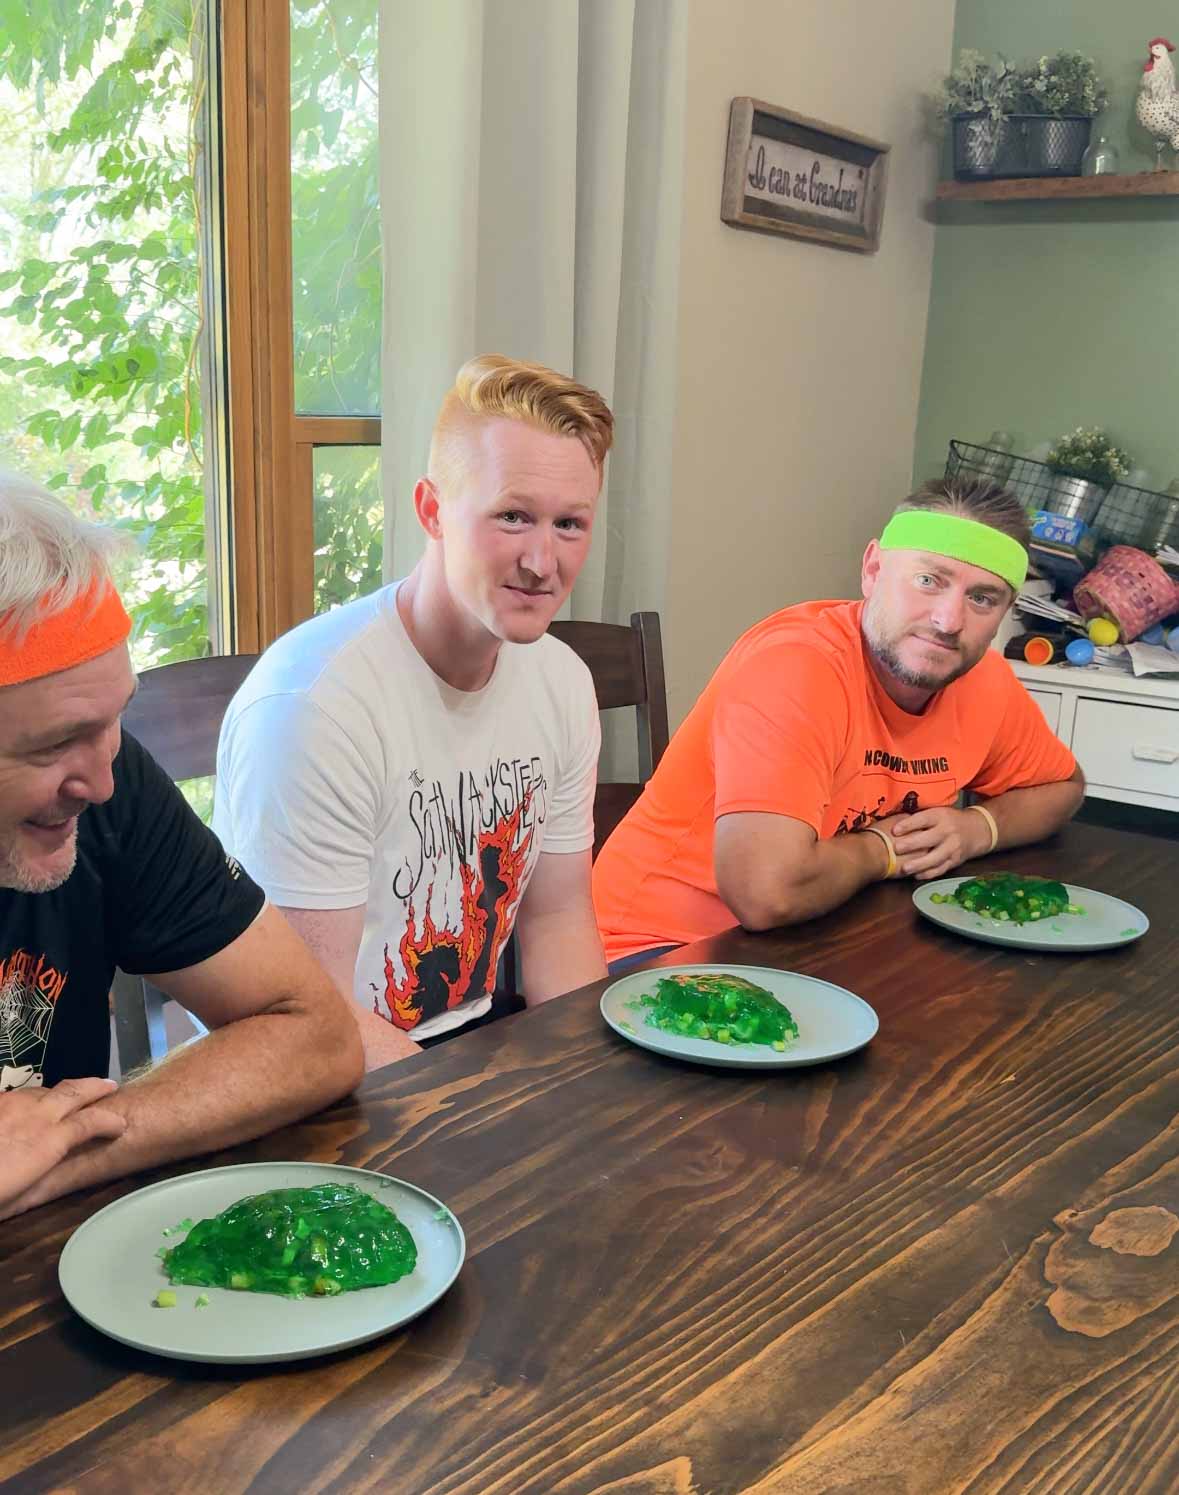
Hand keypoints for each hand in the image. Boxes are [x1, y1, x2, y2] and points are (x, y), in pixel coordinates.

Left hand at [0, 1078, 126, 1213]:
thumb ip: (42, 1168)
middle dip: (94, 1088)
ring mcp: (11, 1104)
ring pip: (43, 1091)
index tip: (122, 1124)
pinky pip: (18, 1097)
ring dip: (61, 1093)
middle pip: (73, 1091)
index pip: (90, 1121)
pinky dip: (31, 1100)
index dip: (110, 1120)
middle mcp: (34, 1114)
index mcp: (48, 1138)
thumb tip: (49, 1166)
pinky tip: (26, 1109)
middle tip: (108, 1086)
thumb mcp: (22, 1189)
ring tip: (70, 1097)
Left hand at [889, 807, 990, 881]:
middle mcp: (948, 831)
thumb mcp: (937, 813)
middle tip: (896, 849)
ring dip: (920, 864)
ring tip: (905, 869)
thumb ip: (920, 819)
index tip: (895, 830)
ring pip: (936, 857)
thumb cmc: (949, 821)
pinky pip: (941, 869)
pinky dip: (929, 873)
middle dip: (912, 844)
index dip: (909, 824)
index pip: (924, 819)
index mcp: (941, 816)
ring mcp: (953, 847)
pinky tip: (916, 875)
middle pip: (930, 838)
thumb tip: (892, 822)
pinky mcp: (955, 860)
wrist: (976, 830)